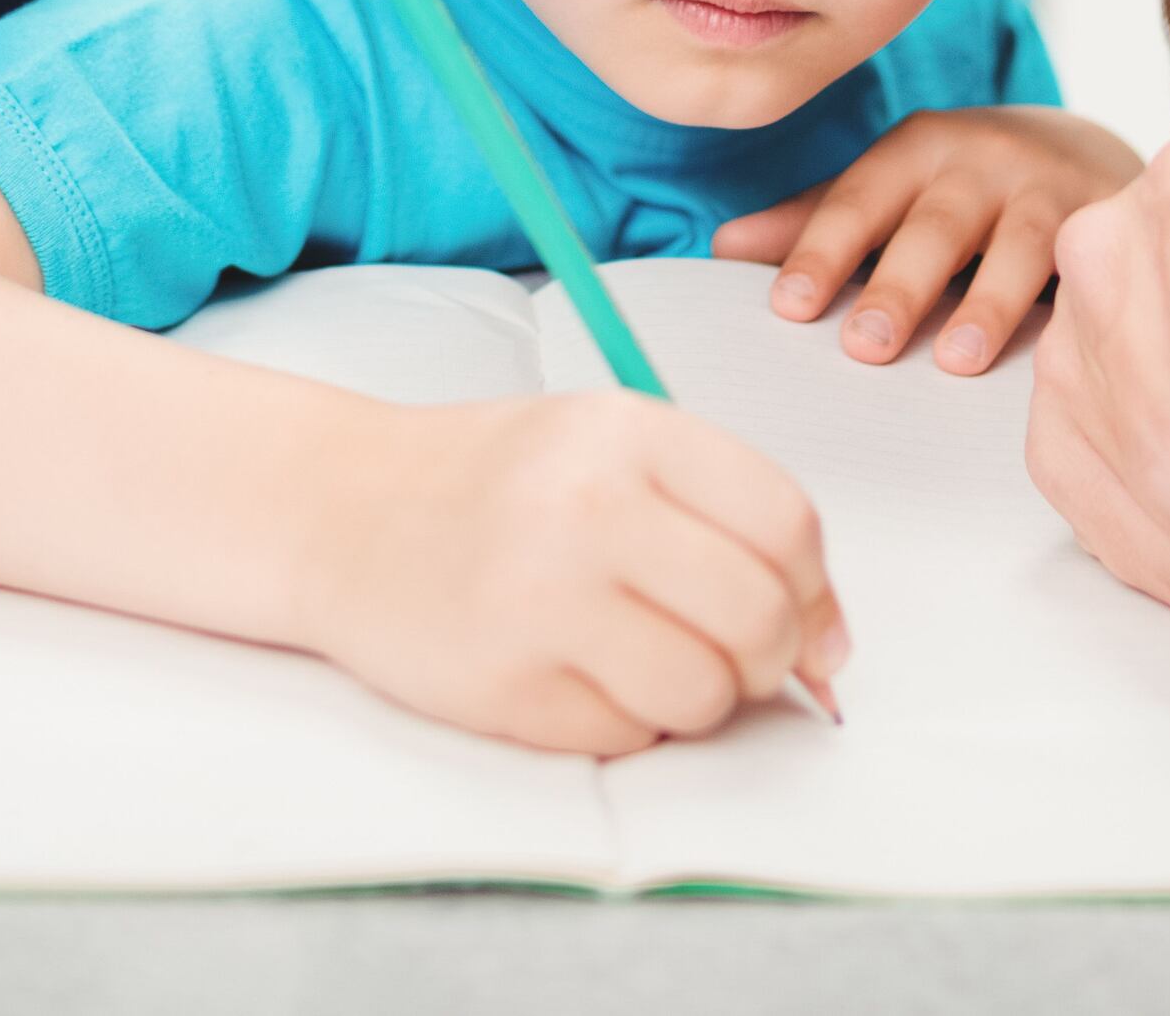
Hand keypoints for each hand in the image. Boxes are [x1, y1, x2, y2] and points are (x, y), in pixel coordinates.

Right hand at [300, 392, 844, 754]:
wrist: (341, 510)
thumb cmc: (498, 483)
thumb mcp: (610, 449)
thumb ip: (721, 519)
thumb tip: (828, 646)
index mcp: (628, 431)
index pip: (786, 525)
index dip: (814, 592)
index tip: (805, 623)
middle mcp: (586, 507)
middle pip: (758, 618)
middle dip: (767, 659)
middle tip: (731, 658)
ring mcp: (540, 600)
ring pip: (701, 694)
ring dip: (695, 698)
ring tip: (644, 662)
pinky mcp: (503, 687)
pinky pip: (627, 738)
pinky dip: (622, 722)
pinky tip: (574, 674)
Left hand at [714, 106, 1144, 373]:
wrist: (1081, 151)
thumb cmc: (960, 186)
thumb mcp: (890, 187)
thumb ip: (815, 219)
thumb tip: (721, 246)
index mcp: (912, 150)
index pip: (857, 202)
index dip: (821, 252)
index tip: (788, 304)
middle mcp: (978, 159)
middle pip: (932, 227)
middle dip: (897, 287)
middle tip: (864, 346)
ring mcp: (1045, 188)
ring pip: (1016, 247)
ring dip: (986, 304)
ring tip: (957, 361)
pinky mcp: (1102, 220)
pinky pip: (1085, 264)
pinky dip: (1071, 304)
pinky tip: (1058, 346)